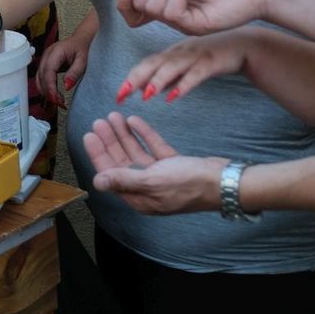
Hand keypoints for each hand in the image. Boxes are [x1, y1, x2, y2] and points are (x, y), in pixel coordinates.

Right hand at [35, 34, 90, 107]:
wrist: (82, 39)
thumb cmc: (83, 48)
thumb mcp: (83, 61)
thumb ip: (74, 73)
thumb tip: (66, 86)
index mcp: (56, 52)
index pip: (48, 72)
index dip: (50, 87)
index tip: (57, 99)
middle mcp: (47, 55)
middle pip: (41, 77)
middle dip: (48, 92)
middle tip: (60, 103)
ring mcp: (44, 59)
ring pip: (39, 79)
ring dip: (46, 92)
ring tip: (58, 102)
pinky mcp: (45, 64)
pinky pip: (41, 78)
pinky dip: (46, 88)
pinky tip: (54, 95)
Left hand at [84, 113, 225, 214]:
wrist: (226, 181)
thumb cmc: (190, 184)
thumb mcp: (153, 182)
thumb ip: (124, 180)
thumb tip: (96, 182)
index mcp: (139, 197)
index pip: (112, 174)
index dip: (99, 154)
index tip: (89, 135)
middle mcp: (147, 187)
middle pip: (122, 161)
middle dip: (109, 141)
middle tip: (99, 121)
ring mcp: (161, 176)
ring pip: (136, 152)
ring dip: (124, 135)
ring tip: (113, 116)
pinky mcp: (174, 165)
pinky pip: (153, 148)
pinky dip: (144, 135)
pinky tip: (134, 120)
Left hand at [116, 29, 252, 103]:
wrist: (242, 45)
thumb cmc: (210, 57)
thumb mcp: (185, 66)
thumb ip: (167, 77)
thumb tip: (146, 90)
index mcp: (171, 53)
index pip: (146, 64)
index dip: (131, 77)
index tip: (118, 95)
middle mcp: (179, 52)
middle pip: (153, 63)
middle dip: (135, 78)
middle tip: (121, 94)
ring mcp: (195, 55)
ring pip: (172, 66)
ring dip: (157, 81)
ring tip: (144, 95)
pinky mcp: (211, 62)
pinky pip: (195, 73)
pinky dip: (184, 85)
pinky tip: (174, 97)